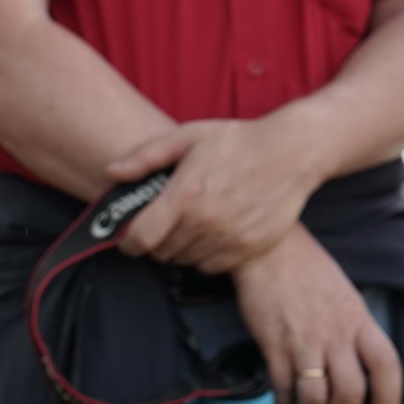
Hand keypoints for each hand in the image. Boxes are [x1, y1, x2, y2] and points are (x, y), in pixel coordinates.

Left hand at [108, 119, 320, 273]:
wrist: (292, 152)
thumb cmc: (237, 141)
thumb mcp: (188, 137)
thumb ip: (146, 156)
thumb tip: (111, 171)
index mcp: (185, 195)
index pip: (141, 239)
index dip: (129, 243)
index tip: (129, 239)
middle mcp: (205, 221)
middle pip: (161, 252)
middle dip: (156, 242)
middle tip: (165, 226)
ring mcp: (228, 238)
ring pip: (185, 261)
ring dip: (181, 249)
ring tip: (190, 227)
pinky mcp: (247, 249)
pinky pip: (211, 267)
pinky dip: (205, 257)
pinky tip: (211, 235)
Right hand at [232, 226, 402, 403]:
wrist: (268, 249)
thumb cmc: (306, 268)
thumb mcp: (346, 295)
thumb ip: (355, 329)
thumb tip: (358, 363)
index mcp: (358, 320)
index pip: (386, 366)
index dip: (389, 399)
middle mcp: (335, 334)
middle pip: (351, 391)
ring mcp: (303, 342)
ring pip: (316, 397)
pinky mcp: (274, 346)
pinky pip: (283, 387)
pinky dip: (285, 402)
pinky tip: (285, 400)